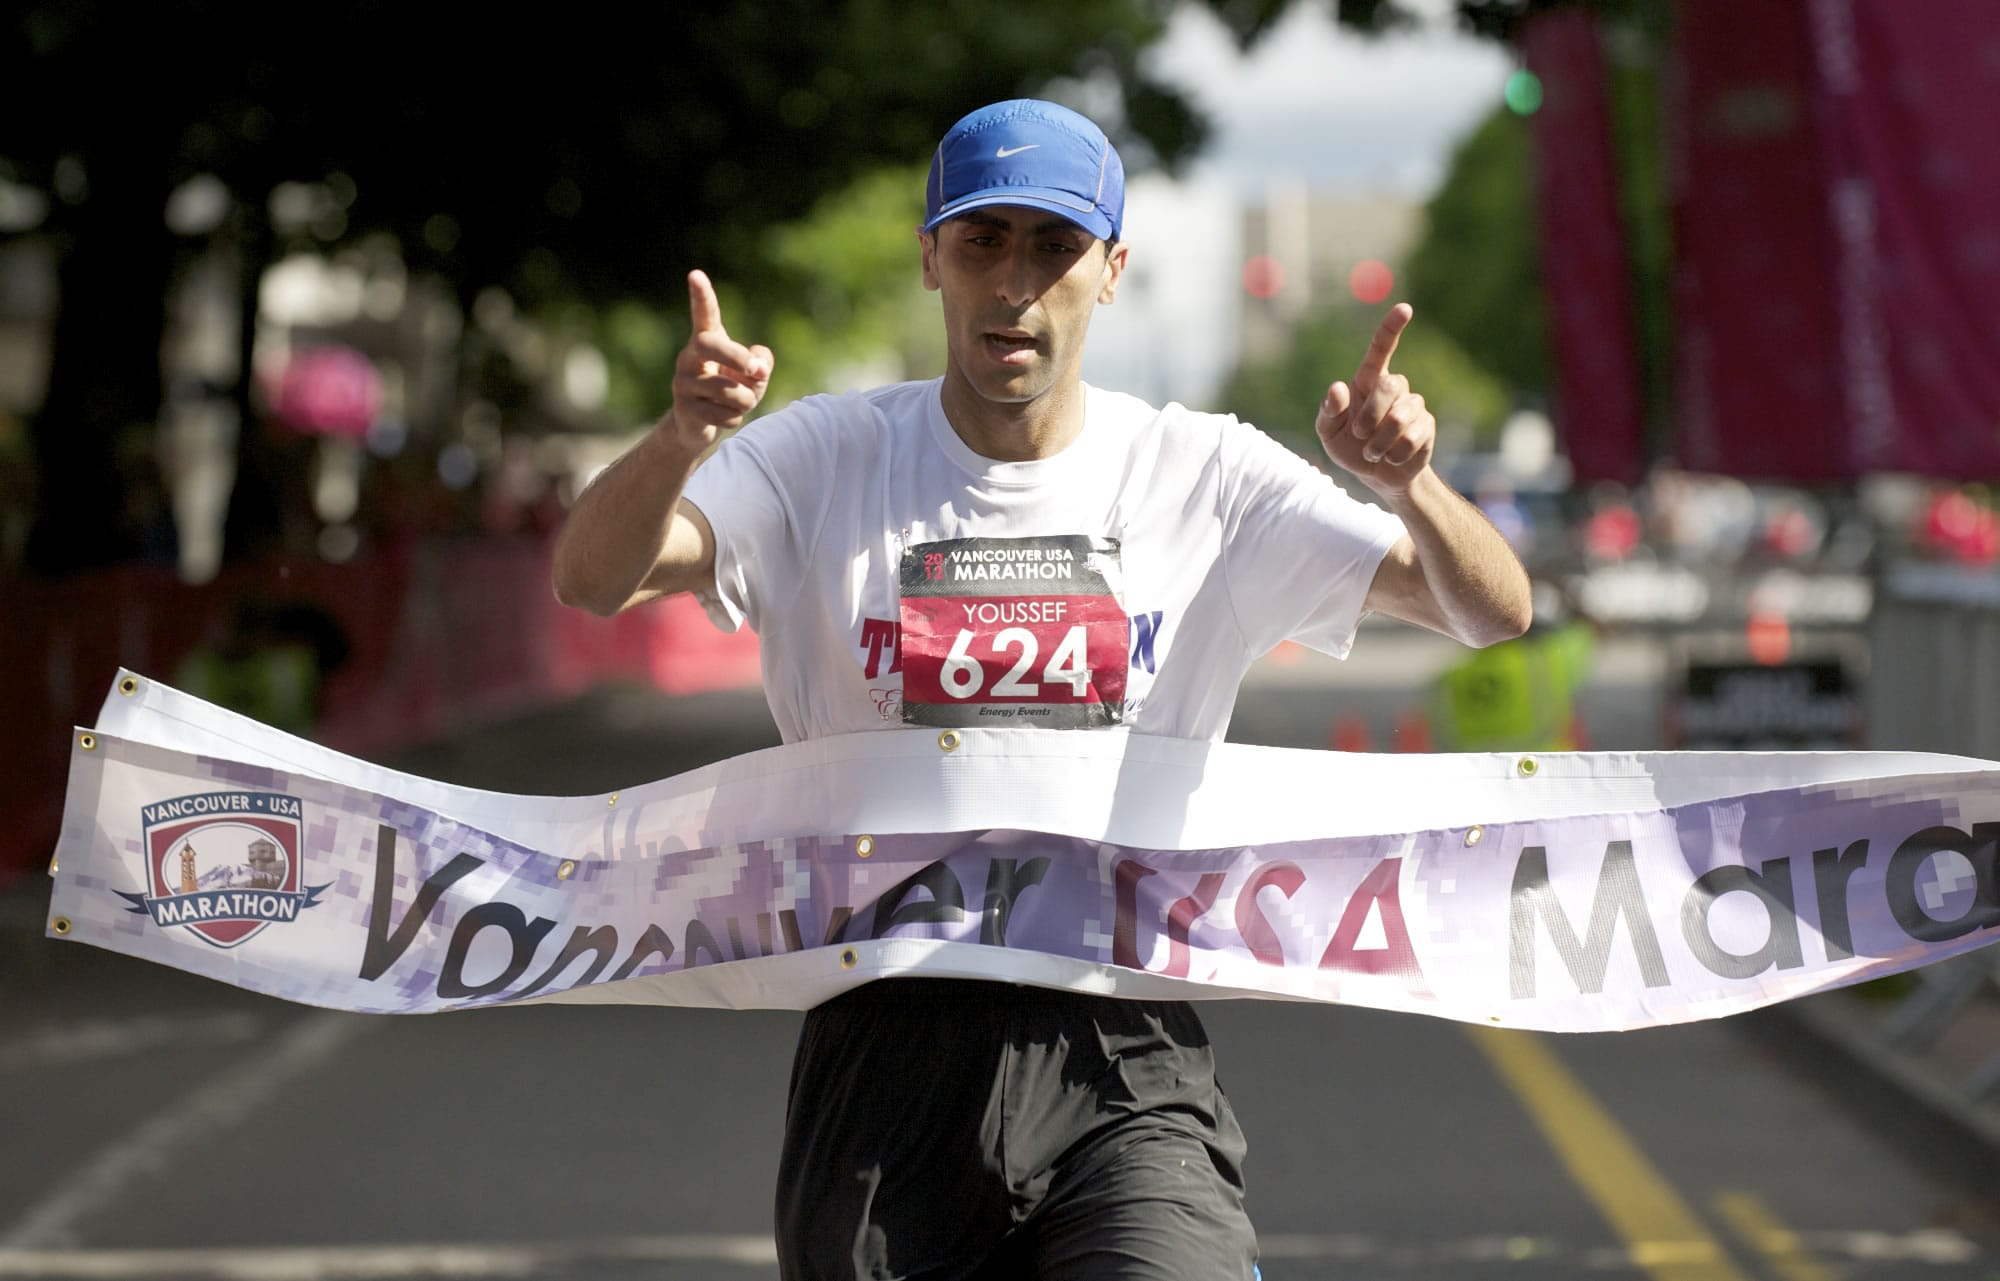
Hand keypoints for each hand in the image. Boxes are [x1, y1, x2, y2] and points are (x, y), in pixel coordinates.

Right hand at [663, 269, 772, 451]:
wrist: (700, 425)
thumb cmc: (732, 391)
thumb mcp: (754, 375)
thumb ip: (761, 364)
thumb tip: (759, 366)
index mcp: (707, 341)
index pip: (704, 314)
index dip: (701, 295)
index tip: (695, 274)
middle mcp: (689, 357)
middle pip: (709, 344)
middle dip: (737, 357)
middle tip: (757, 372)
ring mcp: (683, 382)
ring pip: (727, 389)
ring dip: (746, 400)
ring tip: (741, 404)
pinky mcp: (683, 408)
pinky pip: (722, 414)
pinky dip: (734, 419)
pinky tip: (725, 417)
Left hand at [1315, 303, 1433, 497]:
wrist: (1377, 475)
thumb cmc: (1349, 447)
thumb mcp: (1329, 433)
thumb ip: (1328, 411)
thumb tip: (1337, 387)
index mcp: (1368, 381)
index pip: (1381, 349)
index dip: (1392, 328)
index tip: (1405, 308)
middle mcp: (1394, 388)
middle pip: (1389, 385)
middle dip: (1371, 415)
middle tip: (1359, 434)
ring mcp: (1413, 406)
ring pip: (1399, 418)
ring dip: (1379, 442)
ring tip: (1372, 452)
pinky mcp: (1426, 427)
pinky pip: (1411, 439)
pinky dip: (1393, 455)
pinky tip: (1390, 458)